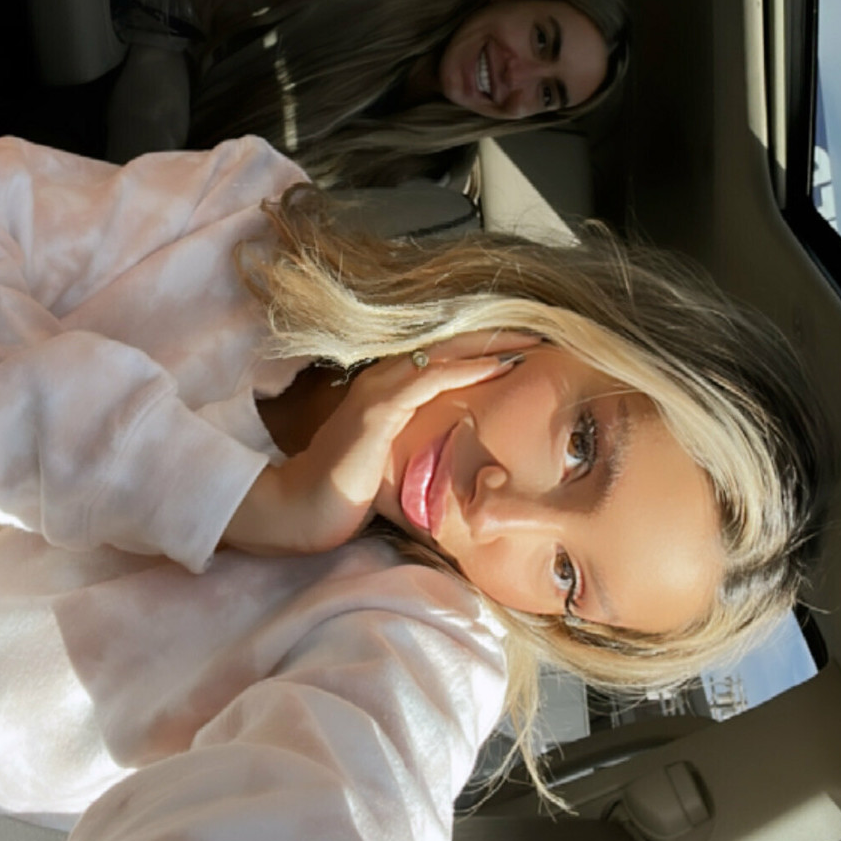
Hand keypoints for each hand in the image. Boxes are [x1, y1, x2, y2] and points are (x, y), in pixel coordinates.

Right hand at [223, 334, 538, 557]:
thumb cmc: (343, 493)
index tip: (529, 345)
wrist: (296, 510)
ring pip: (444, 354)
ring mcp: (378, 391)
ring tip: (532, 341)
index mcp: (387, 388)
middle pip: (450, 345)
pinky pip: (428, 381)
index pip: (445, 357)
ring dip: (490, 346)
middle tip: (544, 330)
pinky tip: (496, 368)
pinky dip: (465, 371)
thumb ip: (419, 448)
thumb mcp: (390, 462)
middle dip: (498, 336)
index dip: (486, 347)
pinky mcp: (376, 413)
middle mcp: (382, 379)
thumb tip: (460, 459)